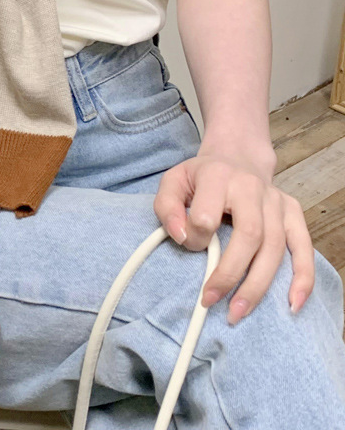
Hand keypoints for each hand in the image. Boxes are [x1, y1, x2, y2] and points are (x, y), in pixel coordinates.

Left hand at [152, 152, 314, 324]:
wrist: (235, 158)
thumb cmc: (200, 178)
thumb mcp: (173, 182)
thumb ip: (167, 207)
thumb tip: (181, 236)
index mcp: (218, 176)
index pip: (207, 216)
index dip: (195, 237)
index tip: (187, 245)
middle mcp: (252, 187)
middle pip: (249, 235)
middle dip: (229, 274)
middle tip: (209, 301)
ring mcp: (276, 201)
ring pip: (274, 248)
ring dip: (257, 286)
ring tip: (237, 312)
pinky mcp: (293, 213)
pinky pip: (303, 248)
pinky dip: (302, 278)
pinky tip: (293, 304)